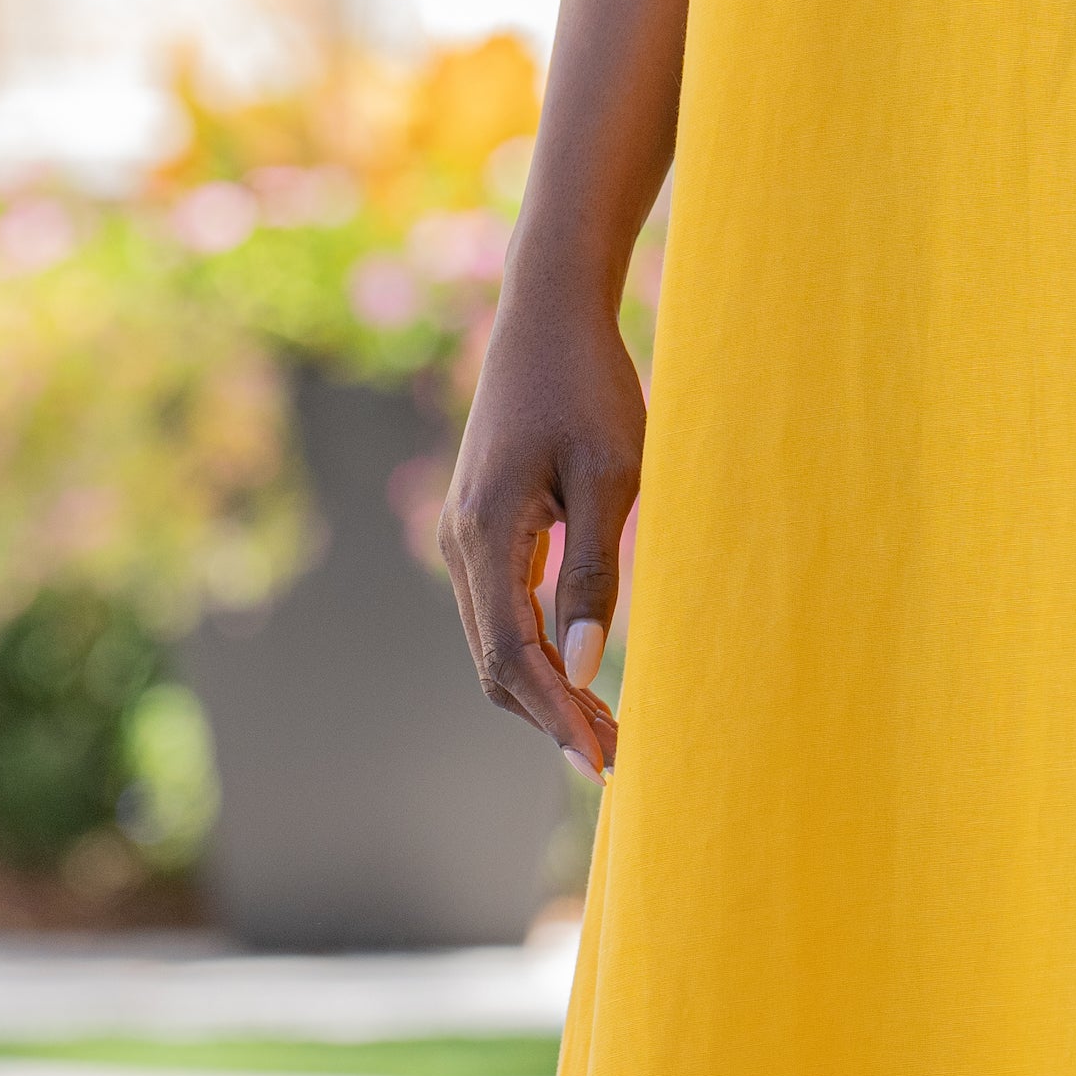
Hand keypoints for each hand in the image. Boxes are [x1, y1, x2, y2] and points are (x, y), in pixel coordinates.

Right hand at [439, 271, 643, 770]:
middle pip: (492, 663)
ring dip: (543, 689)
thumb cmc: (591, 385)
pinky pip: (498, 611)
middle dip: (550, 715)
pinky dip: (534, 651)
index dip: (558, 715)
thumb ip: (594, 572)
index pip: (513, 656)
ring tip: (609, 723)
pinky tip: (581, 667)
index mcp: (484, 533)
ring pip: (492, 643)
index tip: (603, 761)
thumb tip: (582, 666)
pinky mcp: (479, 526)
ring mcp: (462, 535)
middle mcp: (459, 542)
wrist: (549, 313)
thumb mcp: (611, 476)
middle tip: (617, 754)